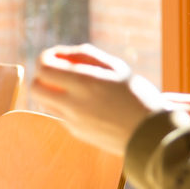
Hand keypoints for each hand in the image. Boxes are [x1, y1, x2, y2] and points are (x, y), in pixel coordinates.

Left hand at [31, 45, 170, 155]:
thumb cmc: (139, 97)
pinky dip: (66, 105)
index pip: (44, 67)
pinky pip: (60, 115)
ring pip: (45, 103)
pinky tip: (86, 103)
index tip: (56, 56)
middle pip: (36, 88)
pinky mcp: (77, 134)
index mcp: (86, 83)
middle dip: (42, 76)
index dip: (46, 58)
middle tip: (58, 71)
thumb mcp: (117, 69)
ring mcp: (73, 121)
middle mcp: (75, 103)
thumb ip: (86, 56)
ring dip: (52, 91)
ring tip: (72, 86)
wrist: (153, 136)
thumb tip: (61, 53)